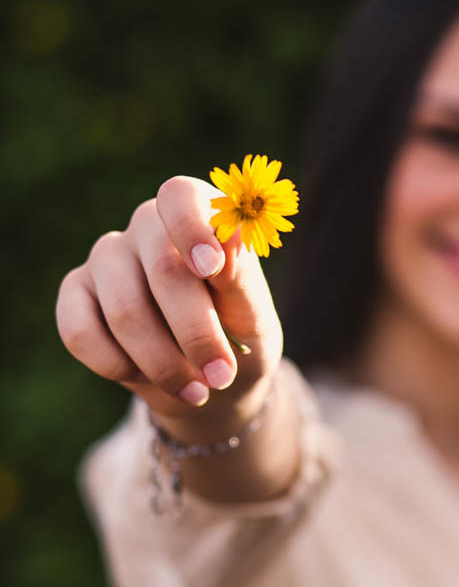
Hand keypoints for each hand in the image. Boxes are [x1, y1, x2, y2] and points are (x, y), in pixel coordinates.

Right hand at [56, 175, 283, 425]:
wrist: (213, 382)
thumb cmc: (241, 337)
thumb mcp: (255, 314)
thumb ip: (242, 277)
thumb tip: (229, 240)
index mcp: (197, 214)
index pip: (180, 196)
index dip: (192, 229)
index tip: (210, 269)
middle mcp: (146, 226)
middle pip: (161, 269)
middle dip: (196, 333)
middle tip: (221, 377)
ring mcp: (106, 259)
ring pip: (124, 311)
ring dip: (163, 363)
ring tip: (195, 390)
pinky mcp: (75, 295)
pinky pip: (80, 332)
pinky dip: (118, 367)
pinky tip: (146, 378)